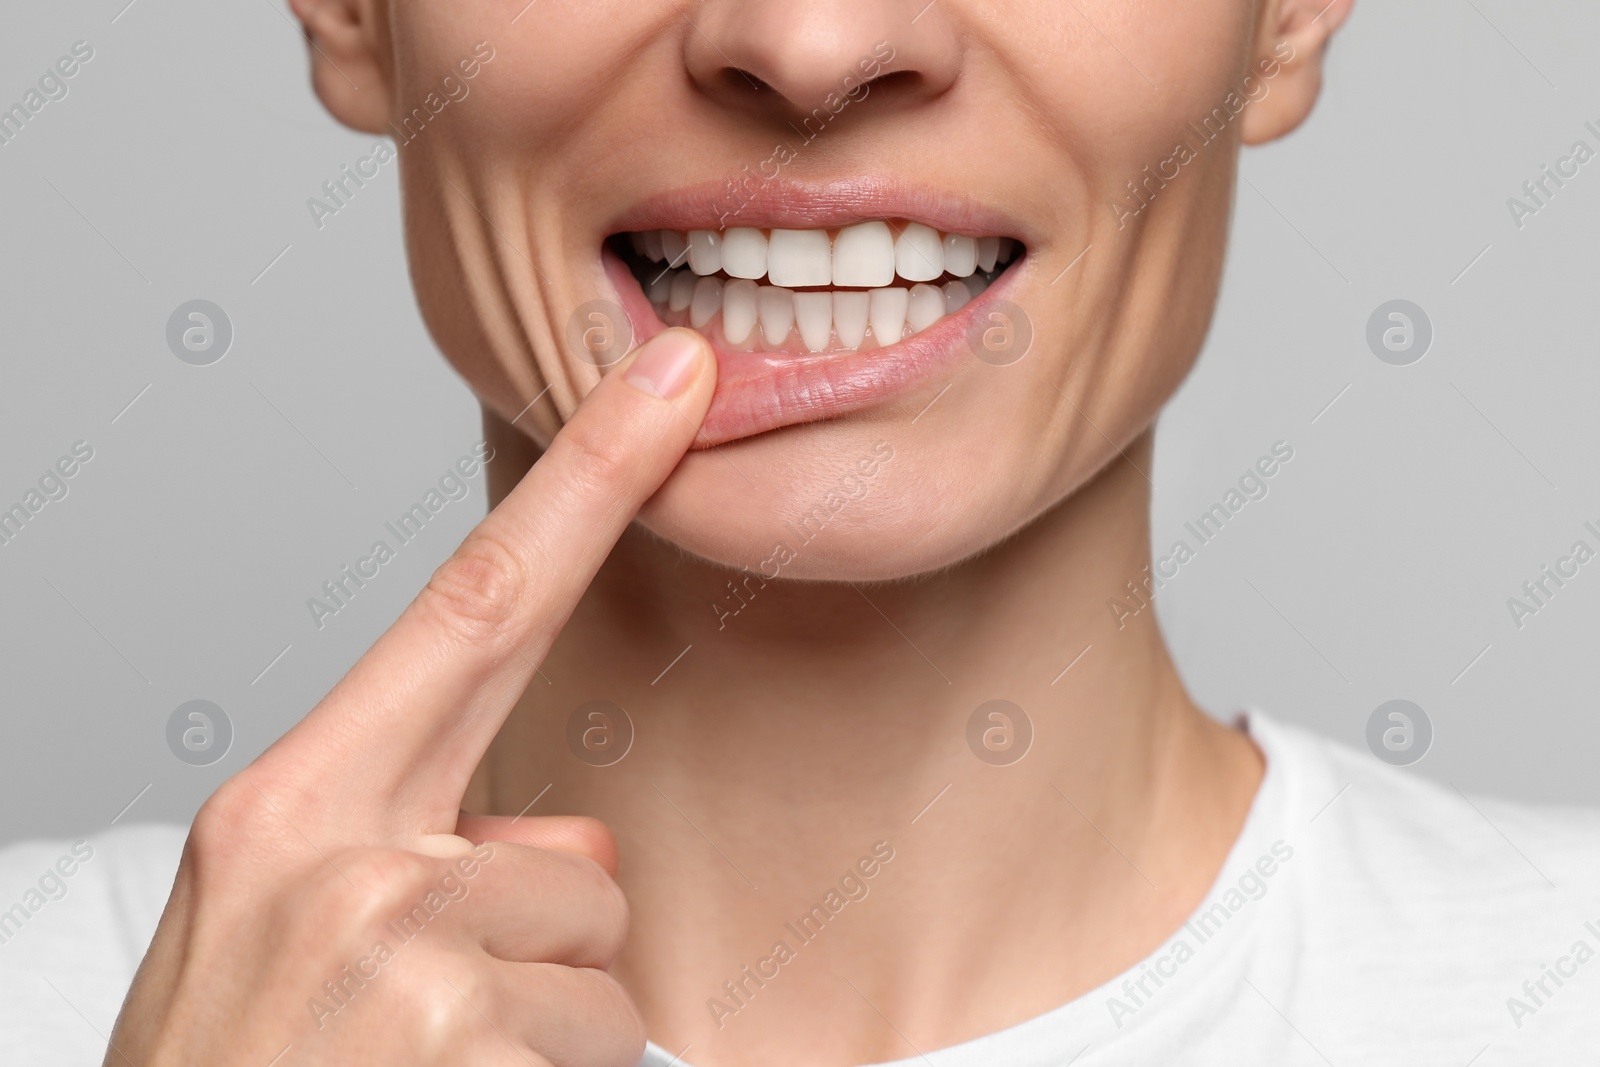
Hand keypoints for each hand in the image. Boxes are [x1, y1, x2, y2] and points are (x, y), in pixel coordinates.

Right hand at [105, 329, 715, 1066]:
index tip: (673, 382)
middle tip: (424, 1004)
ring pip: (594, 952)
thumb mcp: (288, 924)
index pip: (474, 602)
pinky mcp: (463, 1039)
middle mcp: (347, 858)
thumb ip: (424, 841)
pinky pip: (602, 1039)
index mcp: (295, 804)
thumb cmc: (234, 1063)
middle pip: (575, 844)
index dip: (590, 480)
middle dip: (544, 923)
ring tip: (420, 1065)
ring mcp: (408, 953)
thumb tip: (577, 839)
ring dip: (537, 1021)